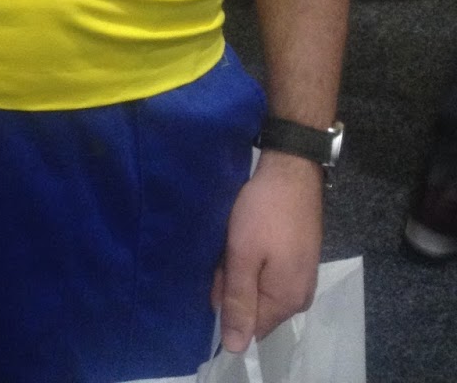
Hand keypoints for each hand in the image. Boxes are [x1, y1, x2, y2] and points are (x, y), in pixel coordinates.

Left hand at [212, 151, 322, 351]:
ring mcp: (300, 277)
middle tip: (225, 250)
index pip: (250, 328)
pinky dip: (251, 258)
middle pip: (253, 307)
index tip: (218, 275)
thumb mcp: (243, 255)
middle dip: (232, 284)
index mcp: (287, 302)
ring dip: (240, 268)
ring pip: (257, 287)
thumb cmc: (264, 212)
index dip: (227, 305)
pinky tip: (245, 236)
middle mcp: (299, 297)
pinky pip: (267, 271)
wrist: (292, 169)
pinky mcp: (297, 258)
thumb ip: (238, 301)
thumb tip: (236, 349)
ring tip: (234, 239)